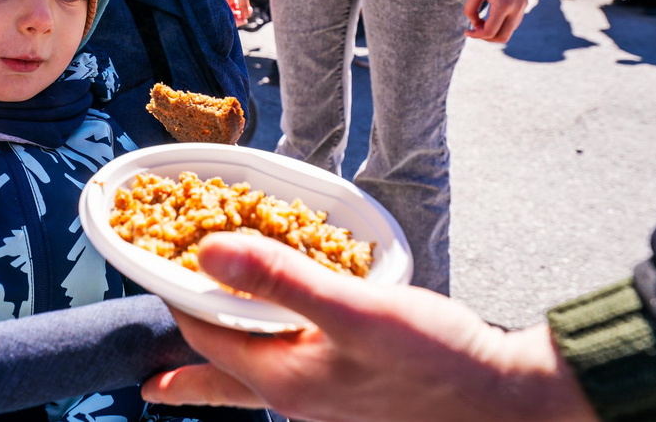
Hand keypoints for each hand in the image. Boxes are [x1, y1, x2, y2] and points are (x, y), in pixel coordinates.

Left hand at [141, 233, 595, 421]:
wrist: (507, 397)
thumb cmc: (435, 357)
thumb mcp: (354, 309)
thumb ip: (279, 280)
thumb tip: (208, 254)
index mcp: (284, 381)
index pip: (208, 339)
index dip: (179, 303)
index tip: (158, 270)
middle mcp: (297, 399)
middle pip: (221, 381)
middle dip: (184, 376)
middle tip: (148, 384)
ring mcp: (325, 401)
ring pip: (255, 381)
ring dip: (225, 364)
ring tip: (198, 368)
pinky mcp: (351, 392)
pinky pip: (291, 374)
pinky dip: (269, 357)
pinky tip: (279, 345)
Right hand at [219, 0, 251, 26]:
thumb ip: (243, 4)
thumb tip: (245, 16)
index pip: (225, 12)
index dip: (234, 19)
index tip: (244, 21)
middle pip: (229, 12)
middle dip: (239, 15)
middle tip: (247, 16)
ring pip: (234, 8)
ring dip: (242, 11)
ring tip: (249, 10)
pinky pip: (237, 3)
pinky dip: (242, 6)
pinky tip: (248, 7)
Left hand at [464, 0, 527, 42]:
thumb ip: (471, 9)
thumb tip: (475, 25)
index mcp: (503, 4)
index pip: (490, 31)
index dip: (476, 35)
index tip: (467, 31)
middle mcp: (516, 9)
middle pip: (502, 37)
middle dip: (486, 38)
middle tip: (475, 30)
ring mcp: (522, 8)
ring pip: (508, 32)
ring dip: (494, 33)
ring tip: (481, 22)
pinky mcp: (523, 6)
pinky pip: (512, 24)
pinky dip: (501, 26)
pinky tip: (490, 18)